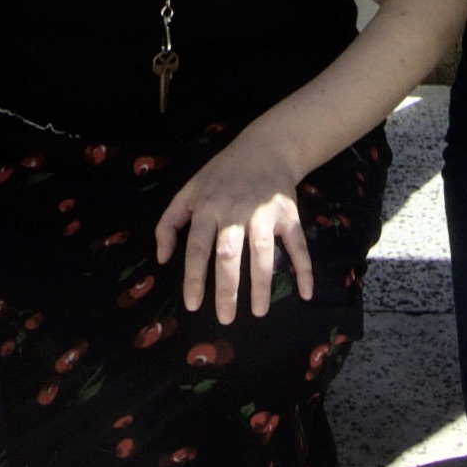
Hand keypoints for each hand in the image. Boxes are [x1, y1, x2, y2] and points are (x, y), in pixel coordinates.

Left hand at [152, 133, 317, 323]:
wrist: (265, 148)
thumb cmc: (221, 176)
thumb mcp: (188, 191)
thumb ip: (169, 223)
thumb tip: (162, 259)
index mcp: (207, 207)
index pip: (197, 247)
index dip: (194, 277)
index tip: (193, 304)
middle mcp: (235, 211)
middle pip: (229, 254)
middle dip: (227, 288)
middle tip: (225, 318)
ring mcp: (264, 213)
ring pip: (262, 252)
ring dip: (261, 283)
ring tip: (258, 312)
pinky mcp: (289, 214)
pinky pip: (298, 244)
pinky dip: (304, 268)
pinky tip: (304, 292)